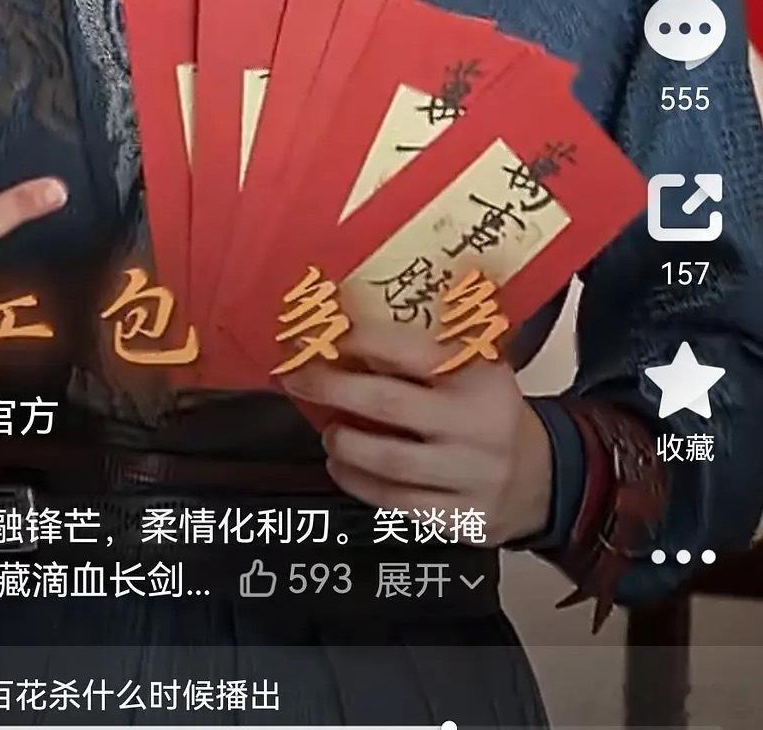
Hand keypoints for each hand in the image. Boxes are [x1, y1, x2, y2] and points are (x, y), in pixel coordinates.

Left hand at [280, 318, 553, 545]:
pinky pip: (398, 504)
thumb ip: (426, 348)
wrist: (542, 478)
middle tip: (299, 380)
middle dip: (334, 389)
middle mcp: (473, 425)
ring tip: (329, 433)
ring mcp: (468, 475)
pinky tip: (344, 469)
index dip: (361, 341)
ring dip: (345, 446)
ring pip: (389, 463)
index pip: (411, 351)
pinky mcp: (460, 517)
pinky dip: (361, 486)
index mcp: (478, 376)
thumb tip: (350, 325)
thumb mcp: (476, 367)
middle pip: (389, 405)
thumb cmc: (489, 411)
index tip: (326, 334)